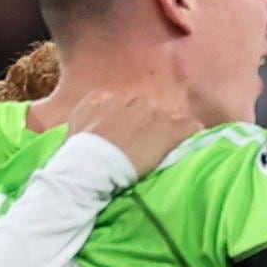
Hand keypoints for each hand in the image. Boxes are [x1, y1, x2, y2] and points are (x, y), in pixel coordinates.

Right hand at [26, 79, 195, 176]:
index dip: (134, 120)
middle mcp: (132, 99)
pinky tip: (191, 147)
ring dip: (172, 132)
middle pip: (151, 108)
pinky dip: (193, 137)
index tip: (133, 136)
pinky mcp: (170, 128)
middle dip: (153, 125)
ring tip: (170, 149)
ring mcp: (153, 112)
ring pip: (172, 116)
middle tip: (151, 146)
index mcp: (107, 98)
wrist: (89, 168)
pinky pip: (192, 126)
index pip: (128, 103)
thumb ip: (85, 113)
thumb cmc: (77, 154)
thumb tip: (80, 113)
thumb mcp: (74, 126)